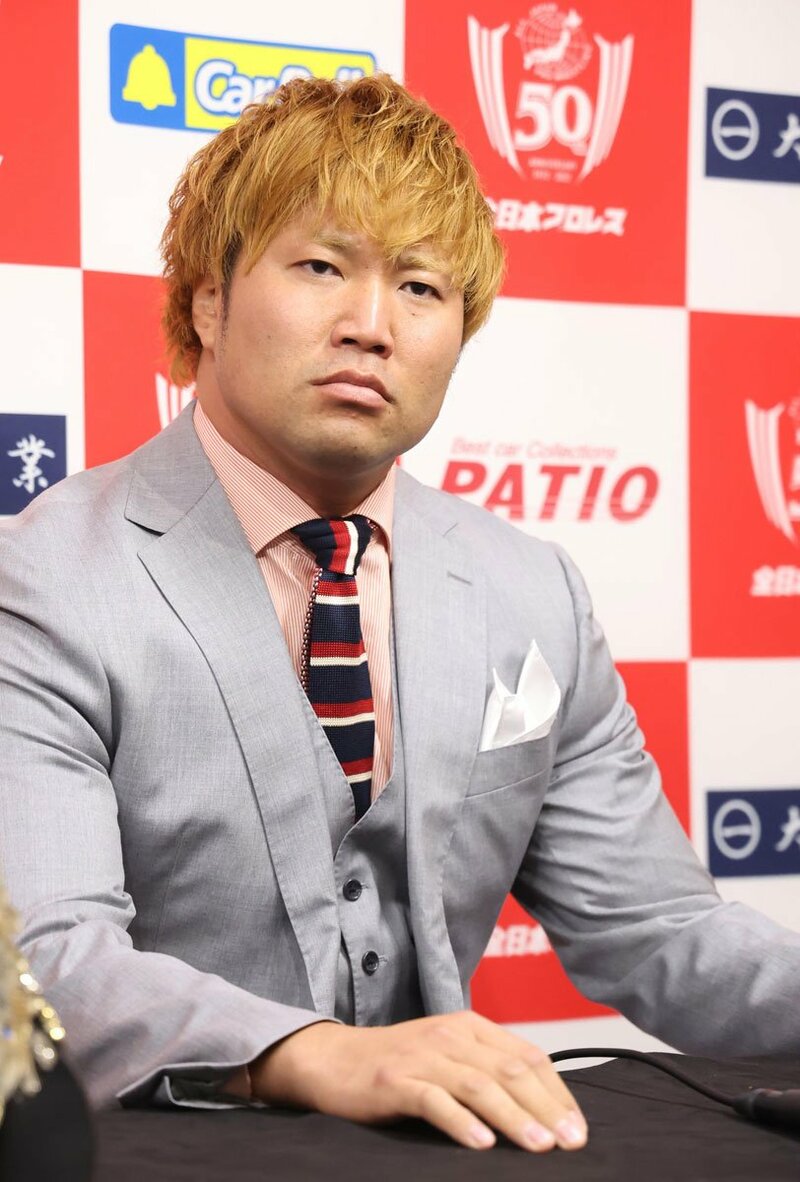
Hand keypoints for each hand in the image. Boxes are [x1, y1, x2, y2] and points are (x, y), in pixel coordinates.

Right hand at [250, 1011, 586, 1151]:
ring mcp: (423, 1055)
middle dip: (546, 1108)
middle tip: (571, 1142)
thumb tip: (542, 1109)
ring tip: (539, 1146)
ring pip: (479, 1085)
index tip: (578, 1129)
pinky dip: (461, 1122)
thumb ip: (487, 1070)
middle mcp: (451, 1035)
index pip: (527, 1056)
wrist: (334, 1060)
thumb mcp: (448, 1056)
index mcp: (470, 1026)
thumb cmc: (398, 1065)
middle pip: (510, 1071)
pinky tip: (481, 1143)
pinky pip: (434, 1100)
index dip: (557, 1093)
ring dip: (514, 1117)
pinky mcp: (395, 1079)